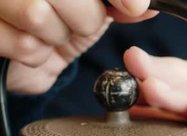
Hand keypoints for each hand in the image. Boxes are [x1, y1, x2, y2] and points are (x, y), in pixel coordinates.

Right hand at [1, 0, 155, 94]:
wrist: (19, 58)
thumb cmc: (56, 23)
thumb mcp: (93, 7)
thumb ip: (121, 3)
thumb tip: (146, 7)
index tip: (134, 7)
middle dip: (84, 16)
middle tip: (76, 23)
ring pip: (39, 16)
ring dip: (56, 36)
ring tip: (49, 34)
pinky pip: (25, 45)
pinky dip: (36, 54)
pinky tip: (29, 46)